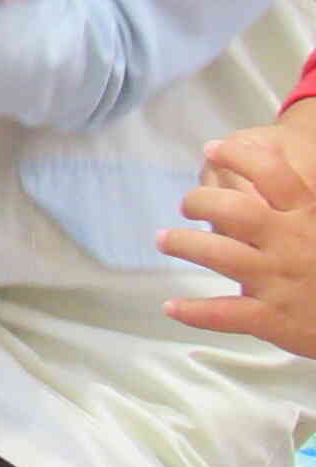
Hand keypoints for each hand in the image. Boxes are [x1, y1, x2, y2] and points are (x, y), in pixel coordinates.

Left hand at [160, 127, 315, 358]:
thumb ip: (300, 204)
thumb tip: (272, 180)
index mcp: (308, 217)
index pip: (274, 175)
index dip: (240, 157)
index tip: (211, 148)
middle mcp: (291, 244)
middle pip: (236, 210)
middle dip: (201, 202)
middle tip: (185, 206)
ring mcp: (279, 281)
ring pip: (220, 255)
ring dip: (185, 244)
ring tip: (164, 240)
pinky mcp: (272, 318)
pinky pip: (224, 313)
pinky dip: (195, 311)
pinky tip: (171, 307)